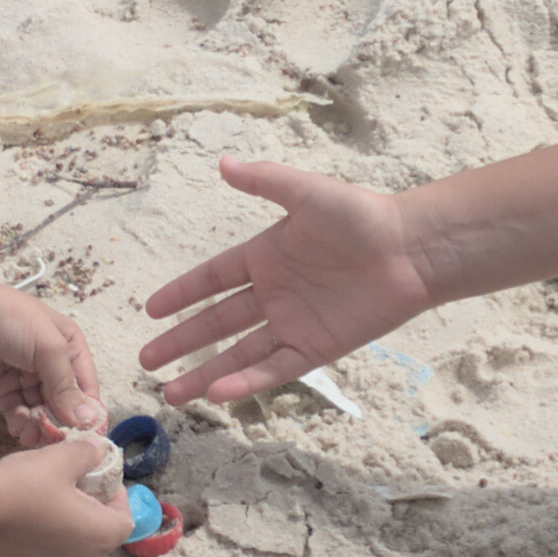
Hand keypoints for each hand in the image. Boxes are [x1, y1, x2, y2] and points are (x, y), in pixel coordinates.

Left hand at [0, 274, 104, 443]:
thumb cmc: (10, 321)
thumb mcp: (47, 348)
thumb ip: (66, 386)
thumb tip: (88, 419)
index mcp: (69, 346)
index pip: (86, 385)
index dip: (87, 411)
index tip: (85, 436)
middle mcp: (51, 363)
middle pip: (62, 402)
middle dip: (58, 422)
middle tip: (52, 440)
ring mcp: (25, 376)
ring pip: (39, 409)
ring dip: (37, 425)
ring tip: (29, 436)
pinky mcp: (2, 388)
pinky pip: (17, 410)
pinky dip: (19, 422)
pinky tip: (17, 429)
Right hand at [0, 439, 128, 556]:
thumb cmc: (26, 485)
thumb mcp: (63, 458)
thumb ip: (88, 454)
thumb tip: (98, 451)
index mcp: (101, 537)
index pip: (125, 518)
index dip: (116, 495)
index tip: (98, 477)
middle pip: (102, 534)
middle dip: (93, 509)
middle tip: (74, 485)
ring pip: (77, 545)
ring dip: (72, 524)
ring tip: (50, 499)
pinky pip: (53, 553)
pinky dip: (50, 537)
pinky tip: (30, 515)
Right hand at [138, 156, 434, 402]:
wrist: (412, 250)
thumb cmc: (362, 216)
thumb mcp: (308, 193)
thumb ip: (265, 181)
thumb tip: (223, 163)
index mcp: (266, 256)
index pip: (213, 279)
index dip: (182, 294)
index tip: (151, 310)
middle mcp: (275, 293)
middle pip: (217, 323)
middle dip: (181, 342)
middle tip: (146, 360)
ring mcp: (294, 323)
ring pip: (239, 355)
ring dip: (205, 374)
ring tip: (170, 394)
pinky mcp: (317, 347)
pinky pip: (274, 368)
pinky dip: (246, 382)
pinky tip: (217, 394)